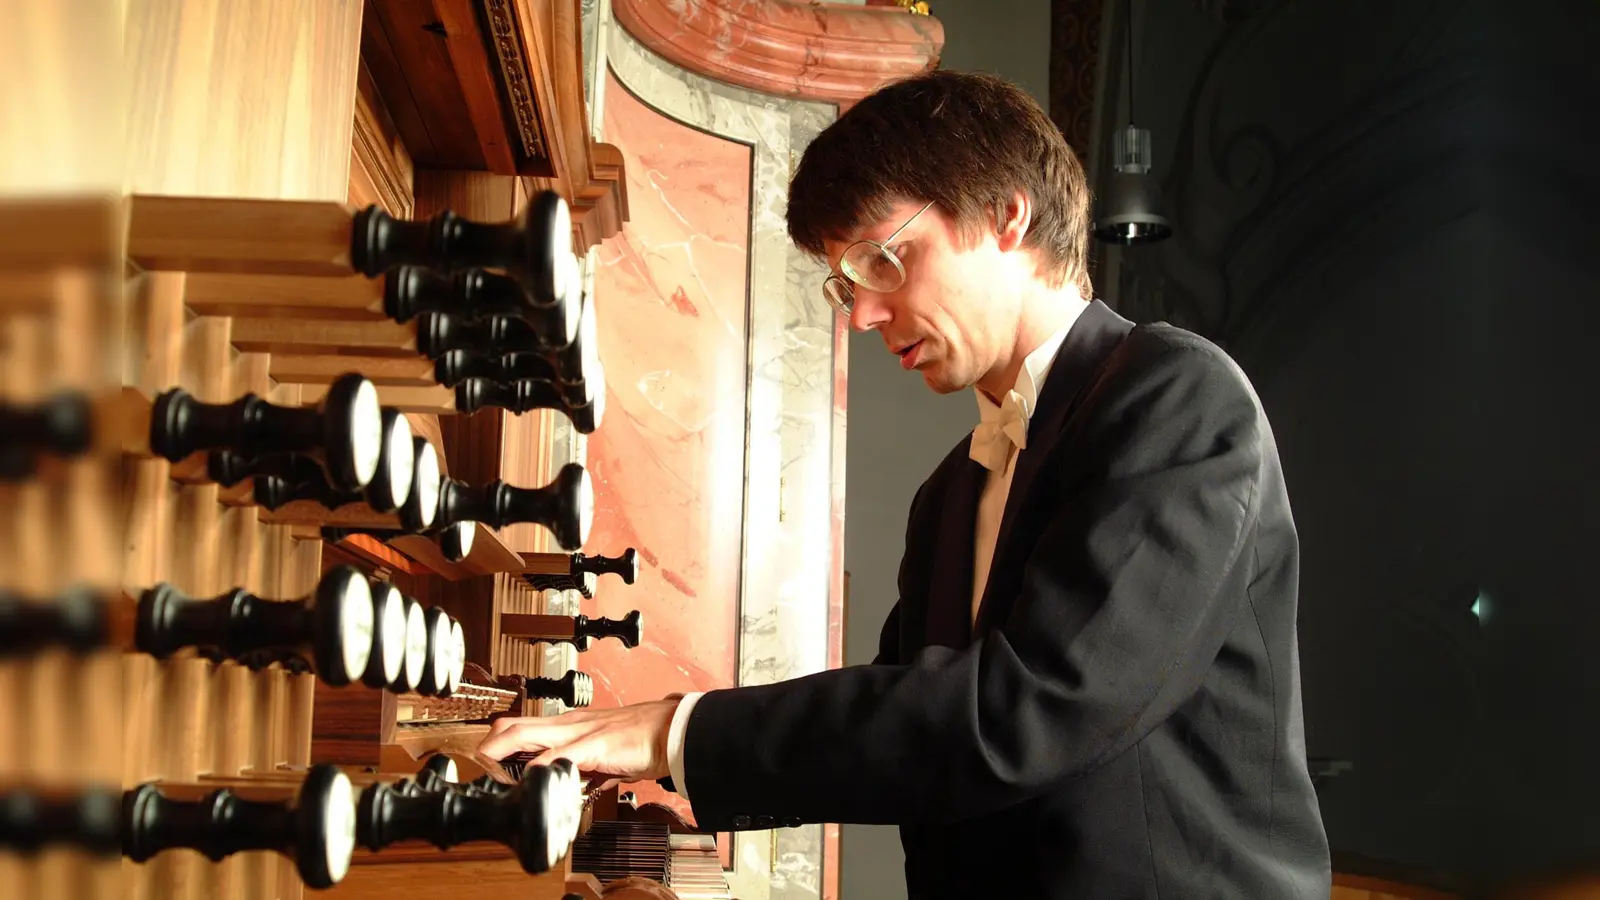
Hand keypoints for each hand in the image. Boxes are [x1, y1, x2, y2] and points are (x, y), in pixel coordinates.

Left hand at [476, 697, 681, 788]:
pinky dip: (541, 768)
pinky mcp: (596, 745)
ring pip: (527, 733)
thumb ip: (585, 768)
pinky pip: (561, 755)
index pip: (524, 728)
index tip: (485, 763)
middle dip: (487, 745)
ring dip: (501, 752)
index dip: (498, 743)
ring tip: (487, 771)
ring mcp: (581, 732)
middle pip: (514, 726)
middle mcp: (569, 725)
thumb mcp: (604, 755)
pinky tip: (531, 779)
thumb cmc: (644, 739)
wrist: (675, 731)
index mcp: (570, 726)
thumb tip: (572, 784)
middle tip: (474, 766)